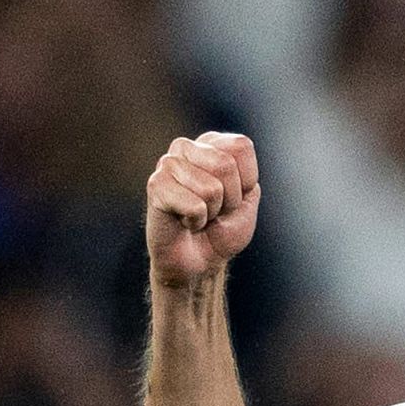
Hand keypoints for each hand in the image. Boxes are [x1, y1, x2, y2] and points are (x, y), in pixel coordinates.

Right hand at [146, 133, 259, 287]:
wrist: (200, 261)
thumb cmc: (223, 229)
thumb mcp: (249, 198)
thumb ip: (246, 173)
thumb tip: (228, 157)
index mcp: (211, 144)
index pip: (241, 146)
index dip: (246, 180)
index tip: (233, 197)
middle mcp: (186, 147)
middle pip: (225, 165)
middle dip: (229, 198)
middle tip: (215, 210)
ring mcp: (167, 164)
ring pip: (211, 188)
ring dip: (212, 212)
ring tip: (200, 216)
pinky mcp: (155, 185)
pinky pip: (194, 205)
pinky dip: (197, 221)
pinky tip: (185, 221)